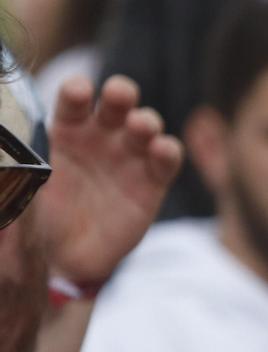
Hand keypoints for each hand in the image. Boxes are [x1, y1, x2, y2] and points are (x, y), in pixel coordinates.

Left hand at [35, 75, 182, 286]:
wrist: (62, 260)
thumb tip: (3, 162)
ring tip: (140, 127)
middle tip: (119, 95)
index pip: (74, 102)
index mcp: (66, 131)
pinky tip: (161, 151)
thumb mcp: (22, 191)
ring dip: (146, 120)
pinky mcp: (153, 181)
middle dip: (121, 93)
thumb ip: (17, 171)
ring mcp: (129, 157)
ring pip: (145, 125)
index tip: (78, 92)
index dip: (79, 91)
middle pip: (117, 103)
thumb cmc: (36, 218)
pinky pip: (166, 160)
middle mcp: (101, 137)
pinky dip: (168, 151)